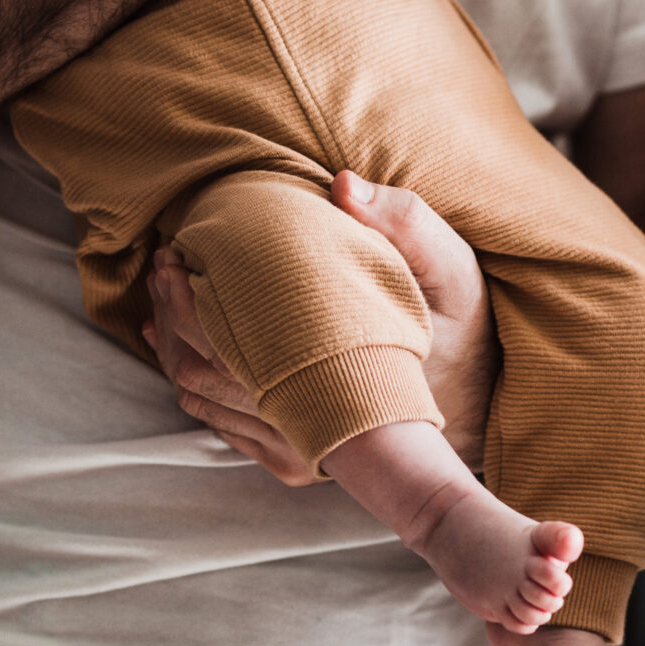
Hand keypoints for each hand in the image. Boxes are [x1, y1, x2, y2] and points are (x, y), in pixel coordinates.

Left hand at [142, 170, 497, 483]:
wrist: (480, 404)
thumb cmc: (463, 333)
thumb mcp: (455, 271)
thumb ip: (407, 224)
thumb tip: (342, 185)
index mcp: (346, 367)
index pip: (234, 339)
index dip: (188, 294)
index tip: (178, 252)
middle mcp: (317, 420)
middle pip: (202, 371)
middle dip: (168, 313)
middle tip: (164, 267)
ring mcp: (302, 448)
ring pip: (203, 400)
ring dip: (171, 347)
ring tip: (168, 299)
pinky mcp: (298, 460)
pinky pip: (222, 427)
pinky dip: (194, 383)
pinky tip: (188, 346)